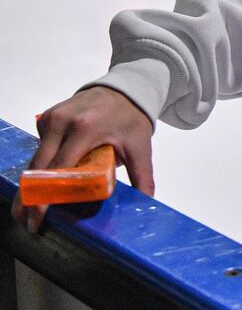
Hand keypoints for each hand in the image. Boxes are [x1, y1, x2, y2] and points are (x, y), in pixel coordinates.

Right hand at [12, 85, 153, 232]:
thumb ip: (143, 176)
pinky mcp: (47, 117)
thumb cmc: (131, 119)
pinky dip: (39, 166)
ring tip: (31, 207)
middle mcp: (62, 123)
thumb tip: (146, 204)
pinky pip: (39, 147)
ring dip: (30, 184)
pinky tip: (43, 182)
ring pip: (34, 159)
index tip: (38, 219)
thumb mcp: (140, 147)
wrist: (124, 88)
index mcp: (85, 130)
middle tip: (26, 221)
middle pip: (37, 168)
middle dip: (29, 197)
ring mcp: (51, 118)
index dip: (44, 197)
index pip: (57, 170)